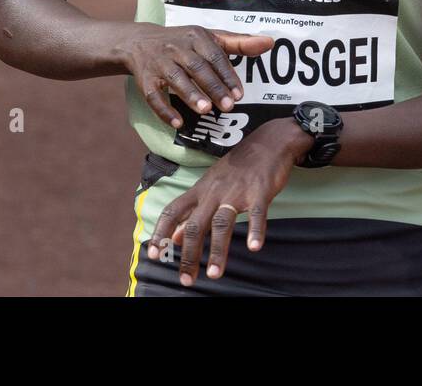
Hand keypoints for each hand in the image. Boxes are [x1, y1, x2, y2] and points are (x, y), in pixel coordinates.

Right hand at [110, 25, 272, 128]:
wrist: (139, 42)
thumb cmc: (184, 43)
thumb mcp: (210, 38)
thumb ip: (240, 43)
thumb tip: (269, 42)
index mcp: (196, 37)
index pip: (214, 55)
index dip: (227, 75)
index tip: (239, 94)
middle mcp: (176, 48)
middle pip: (196, 68)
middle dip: (213, 87)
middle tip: (228, 106)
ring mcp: (159, 64)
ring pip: (175, 80)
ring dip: (190, 95)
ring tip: (206, 110)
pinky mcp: (145, 80)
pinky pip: (153, 96)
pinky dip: (164, 110)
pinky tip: (178, 122)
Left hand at [146, 118, 313, 286]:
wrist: (268, 141)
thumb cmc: (237, 167)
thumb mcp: (210, 185)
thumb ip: (192, 212)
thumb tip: (174, 237)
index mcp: (200, 190)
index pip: (173, 211)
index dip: (161, 232)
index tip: (153, 255)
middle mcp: (214, 192)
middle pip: (196, 224)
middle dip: (189, 254)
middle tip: (186, 280)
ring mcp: (237, 191)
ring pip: (222, 223)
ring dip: (218, 250)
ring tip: (215, 274)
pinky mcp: (260, 191)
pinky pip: (257, 213)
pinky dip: (255, 230)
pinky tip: (254, 247)